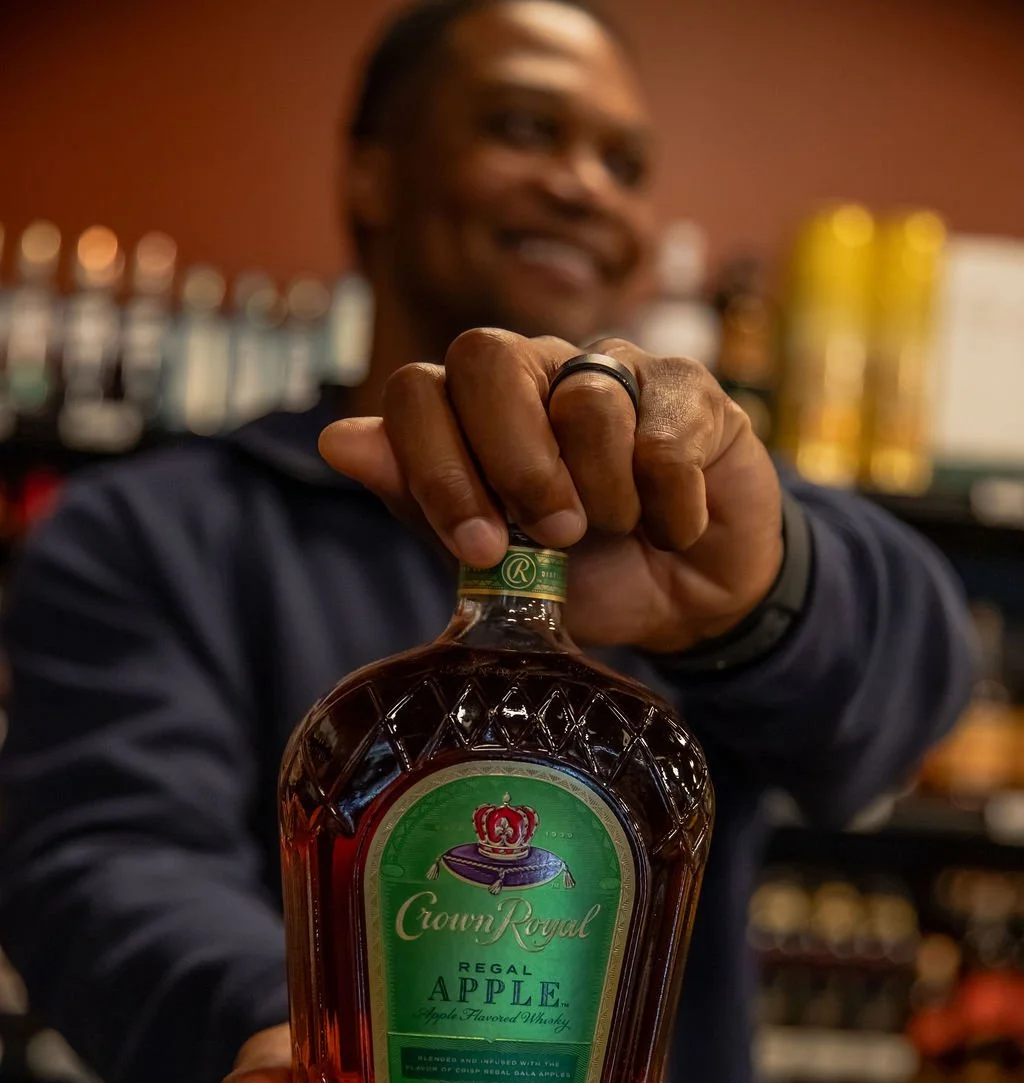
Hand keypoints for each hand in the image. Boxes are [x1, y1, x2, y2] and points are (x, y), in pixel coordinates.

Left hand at [319, 331, 782, 652]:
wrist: (683, 603)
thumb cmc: (583, 575)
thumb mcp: (495, 564)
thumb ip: (422, 503)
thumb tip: (338, 440)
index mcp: (474, 411)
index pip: (418, 391)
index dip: (436, 468)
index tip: (479, 549)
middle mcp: (538, 372)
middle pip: (486, 355)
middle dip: (513, 462)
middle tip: (555, 535)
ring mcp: (616, 370)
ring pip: (587, 399)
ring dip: (603, 494)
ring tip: (622, 531)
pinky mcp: (690, 391)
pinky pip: (665, 437)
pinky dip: (668, 506)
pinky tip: (673, 528)